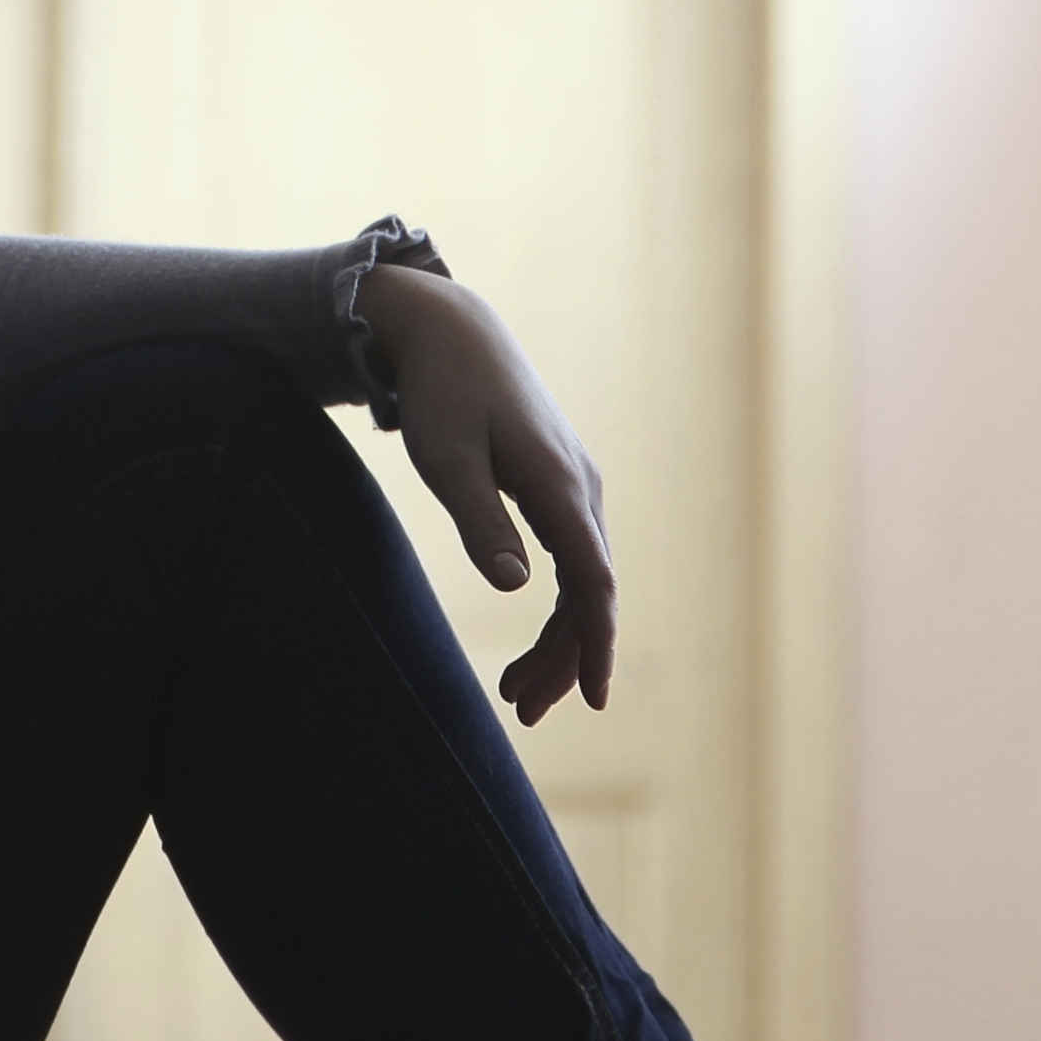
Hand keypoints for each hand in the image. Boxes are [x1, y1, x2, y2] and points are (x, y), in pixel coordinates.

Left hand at [366, 264, 617, 724]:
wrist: (452, 329)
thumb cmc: (443, 392)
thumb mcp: (446, 459)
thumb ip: (481, 522)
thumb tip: (516, 587)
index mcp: (560, 486)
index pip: (593, 582)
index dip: (597, 644)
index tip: (595, 699)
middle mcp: (583, 488)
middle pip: (590, 591)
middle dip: (565, 658)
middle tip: (521, 711)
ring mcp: (576, 483)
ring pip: (583, 577)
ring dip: (558, 637)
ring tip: (516, 690)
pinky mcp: (560, 481)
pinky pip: (574, 555)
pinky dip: (557, 601)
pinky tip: (535, 629)